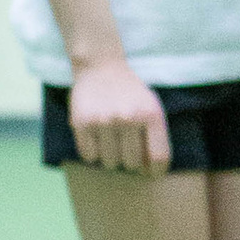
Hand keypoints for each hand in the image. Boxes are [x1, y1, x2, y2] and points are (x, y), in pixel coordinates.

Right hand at [68, 56, 168, 173]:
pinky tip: (96, 139)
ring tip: (110, 142)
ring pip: (110, 162)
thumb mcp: (151, 107)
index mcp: (150, 114)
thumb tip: (150, 172)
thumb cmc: (130, 92)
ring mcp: (103, 121)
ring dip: (111, 158)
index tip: (150, 172)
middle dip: (130, 161)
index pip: (158, 157)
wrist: (101, 66)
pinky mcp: (81, 123)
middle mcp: (128, 118)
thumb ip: (155, 137)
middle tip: (125, 148)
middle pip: (133, 163)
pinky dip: (93, 153)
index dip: (156, 171)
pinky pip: (89, 156)